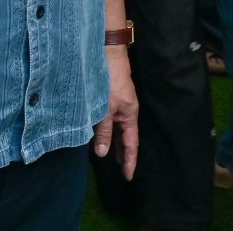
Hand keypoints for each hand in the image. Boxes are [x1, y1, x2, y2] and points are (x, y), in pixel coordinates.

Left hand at [94, 48, 137, 179]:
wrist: (108, 55)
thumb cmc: (110, 81)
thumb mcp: (105, 109)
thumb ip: (104, 131)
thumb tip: (102, 153)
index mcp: (129, 115)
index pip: (131, 143)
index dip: (130, 160)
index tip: (129, 176)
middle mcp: (126, 111)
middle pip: (126, 137)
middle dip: (125, 154)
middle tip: (122, 170)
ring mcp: (119, 104)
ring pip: (118, 129)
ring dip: (115, 143)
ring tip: (111, 157)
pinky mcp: (111, 98)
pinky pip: (112, 120)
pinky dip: (108, 131)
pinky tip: (101, 134)